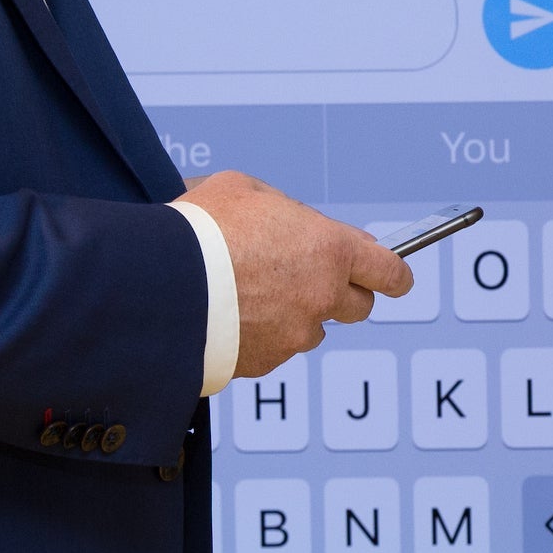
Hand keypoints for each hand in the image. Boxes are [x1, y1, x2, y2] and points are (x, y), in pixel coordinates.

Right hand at [176, 172, 412, 374]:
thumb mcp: (245, 190)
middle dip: (342, 294)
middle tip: (310, 279)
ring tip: (253, 294)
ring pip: (311, 329)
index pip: (390, 271)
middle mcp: (322, 296)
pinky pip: (274, 348)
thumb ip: (283, 210)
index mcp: (331, 250)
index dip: (393, 274)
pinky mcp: (265, 361)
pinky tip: (230, 315)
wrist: (159, 283)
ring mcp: (295, 334)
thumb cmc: (201, 229)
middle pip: (359, 307)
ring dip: (295, 316)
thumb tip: (289, 221)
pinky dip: (260, 336)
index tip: (394, 276)